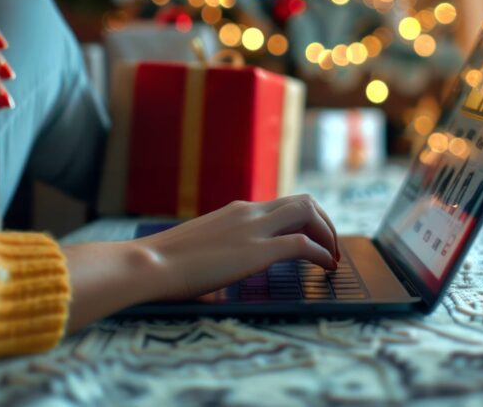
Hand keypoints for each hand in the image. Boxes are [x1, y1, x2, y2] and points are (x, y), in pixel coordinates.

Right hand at [61, 195, 338, 330]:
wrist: (148, 264)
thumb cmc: (163, 265)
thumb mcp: (198, 251)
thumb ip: (216, 256)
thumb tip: (218, 281)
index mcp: (235, 211)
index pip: (281, 204)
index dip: (305, 219)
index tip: (313, 238)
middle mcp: (248, 212)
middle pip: (303, 201)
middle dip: (325, 222)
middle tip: (332, 246)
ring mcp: (254, 229)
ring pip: (308, 212)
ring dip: (328, 233)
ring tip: (333, 256)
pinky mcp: (257, 251)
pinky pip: (303, 245)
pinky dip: (322, 254)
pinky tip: (327, 268)